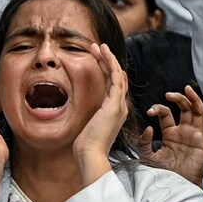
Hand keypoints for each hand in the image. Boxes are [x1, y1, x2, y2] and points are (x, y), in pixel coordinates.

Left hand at [73, 44, 128, 184]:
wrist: (91, 155)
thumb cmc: (86, 147)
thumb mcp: (87, 129)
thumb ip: (89, 120)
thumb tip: (82, 118)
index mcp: (114, 112)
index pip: (113, 87)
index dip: (107, 71)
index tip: (97, 60)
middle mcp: (120, 106)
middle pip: (117, 78)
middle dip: (107, 61)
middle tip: (98, 48)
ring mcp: (119, 104)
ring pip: (117, 74)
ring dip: (109, 58)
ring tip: (99, 46)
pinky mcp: (114, 102)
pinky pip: (115, 76)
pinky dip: (110, 62)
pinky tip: (103, 52)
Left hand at [138, 86, 202, 187]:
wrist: (176, 186)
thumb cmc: (163, 174)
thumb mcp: (148, 157)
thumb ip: (144, 143)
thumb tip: (148, 128)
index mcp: (170, 133)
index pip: (166, 114)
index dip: (159, 108)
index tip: (150, 112)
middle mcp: (184, 131)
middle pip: (184, 108)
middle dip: (178, 98)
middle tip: (169, 94)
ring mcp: (195, 135)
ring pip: (198, 112)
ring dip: (194, 99)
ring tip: (187, 89)